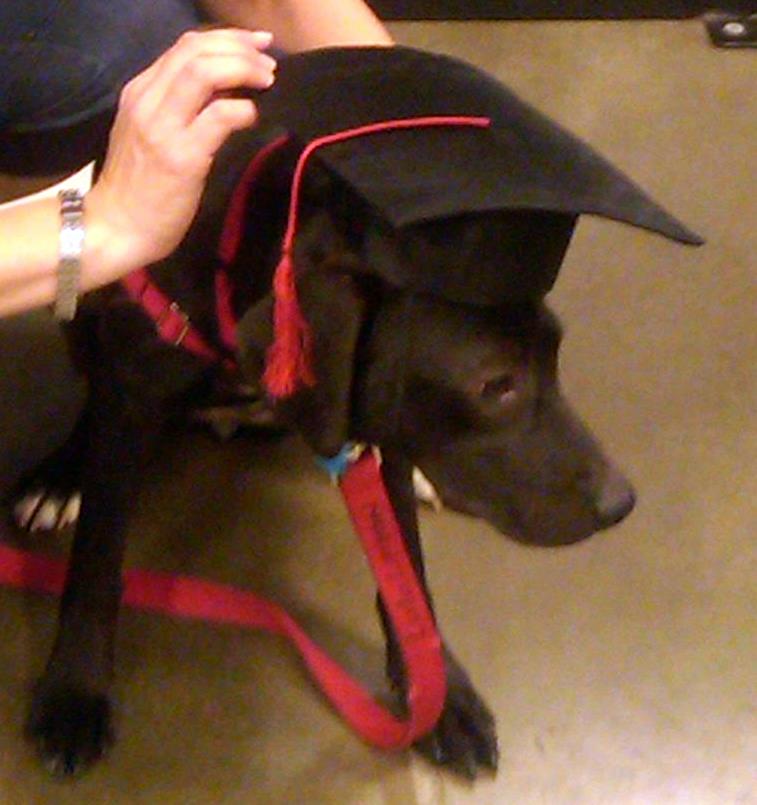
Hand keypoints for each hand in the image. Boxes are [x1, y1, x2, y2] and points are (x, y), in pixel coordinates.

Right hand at [86, 28, 275, 279]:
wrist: (116, 229)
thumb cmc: (139, 189)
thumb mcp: (149, 135)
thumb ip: (177, 108)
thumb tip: (223, 90)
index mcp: (140, 92)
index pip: (184, 47)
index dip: (226, 39)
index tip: (255, 46)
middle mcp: (147, 101)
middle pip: (195, 50)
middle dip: (240, 48)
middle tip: (268, 62)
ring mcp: (162, 127)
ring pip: (204, 72)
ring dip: (243, 69)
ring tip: (267, 80)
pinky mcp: (182, 157)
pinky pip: (219, 116)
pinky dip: (244, 110)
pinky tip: (253, 118)